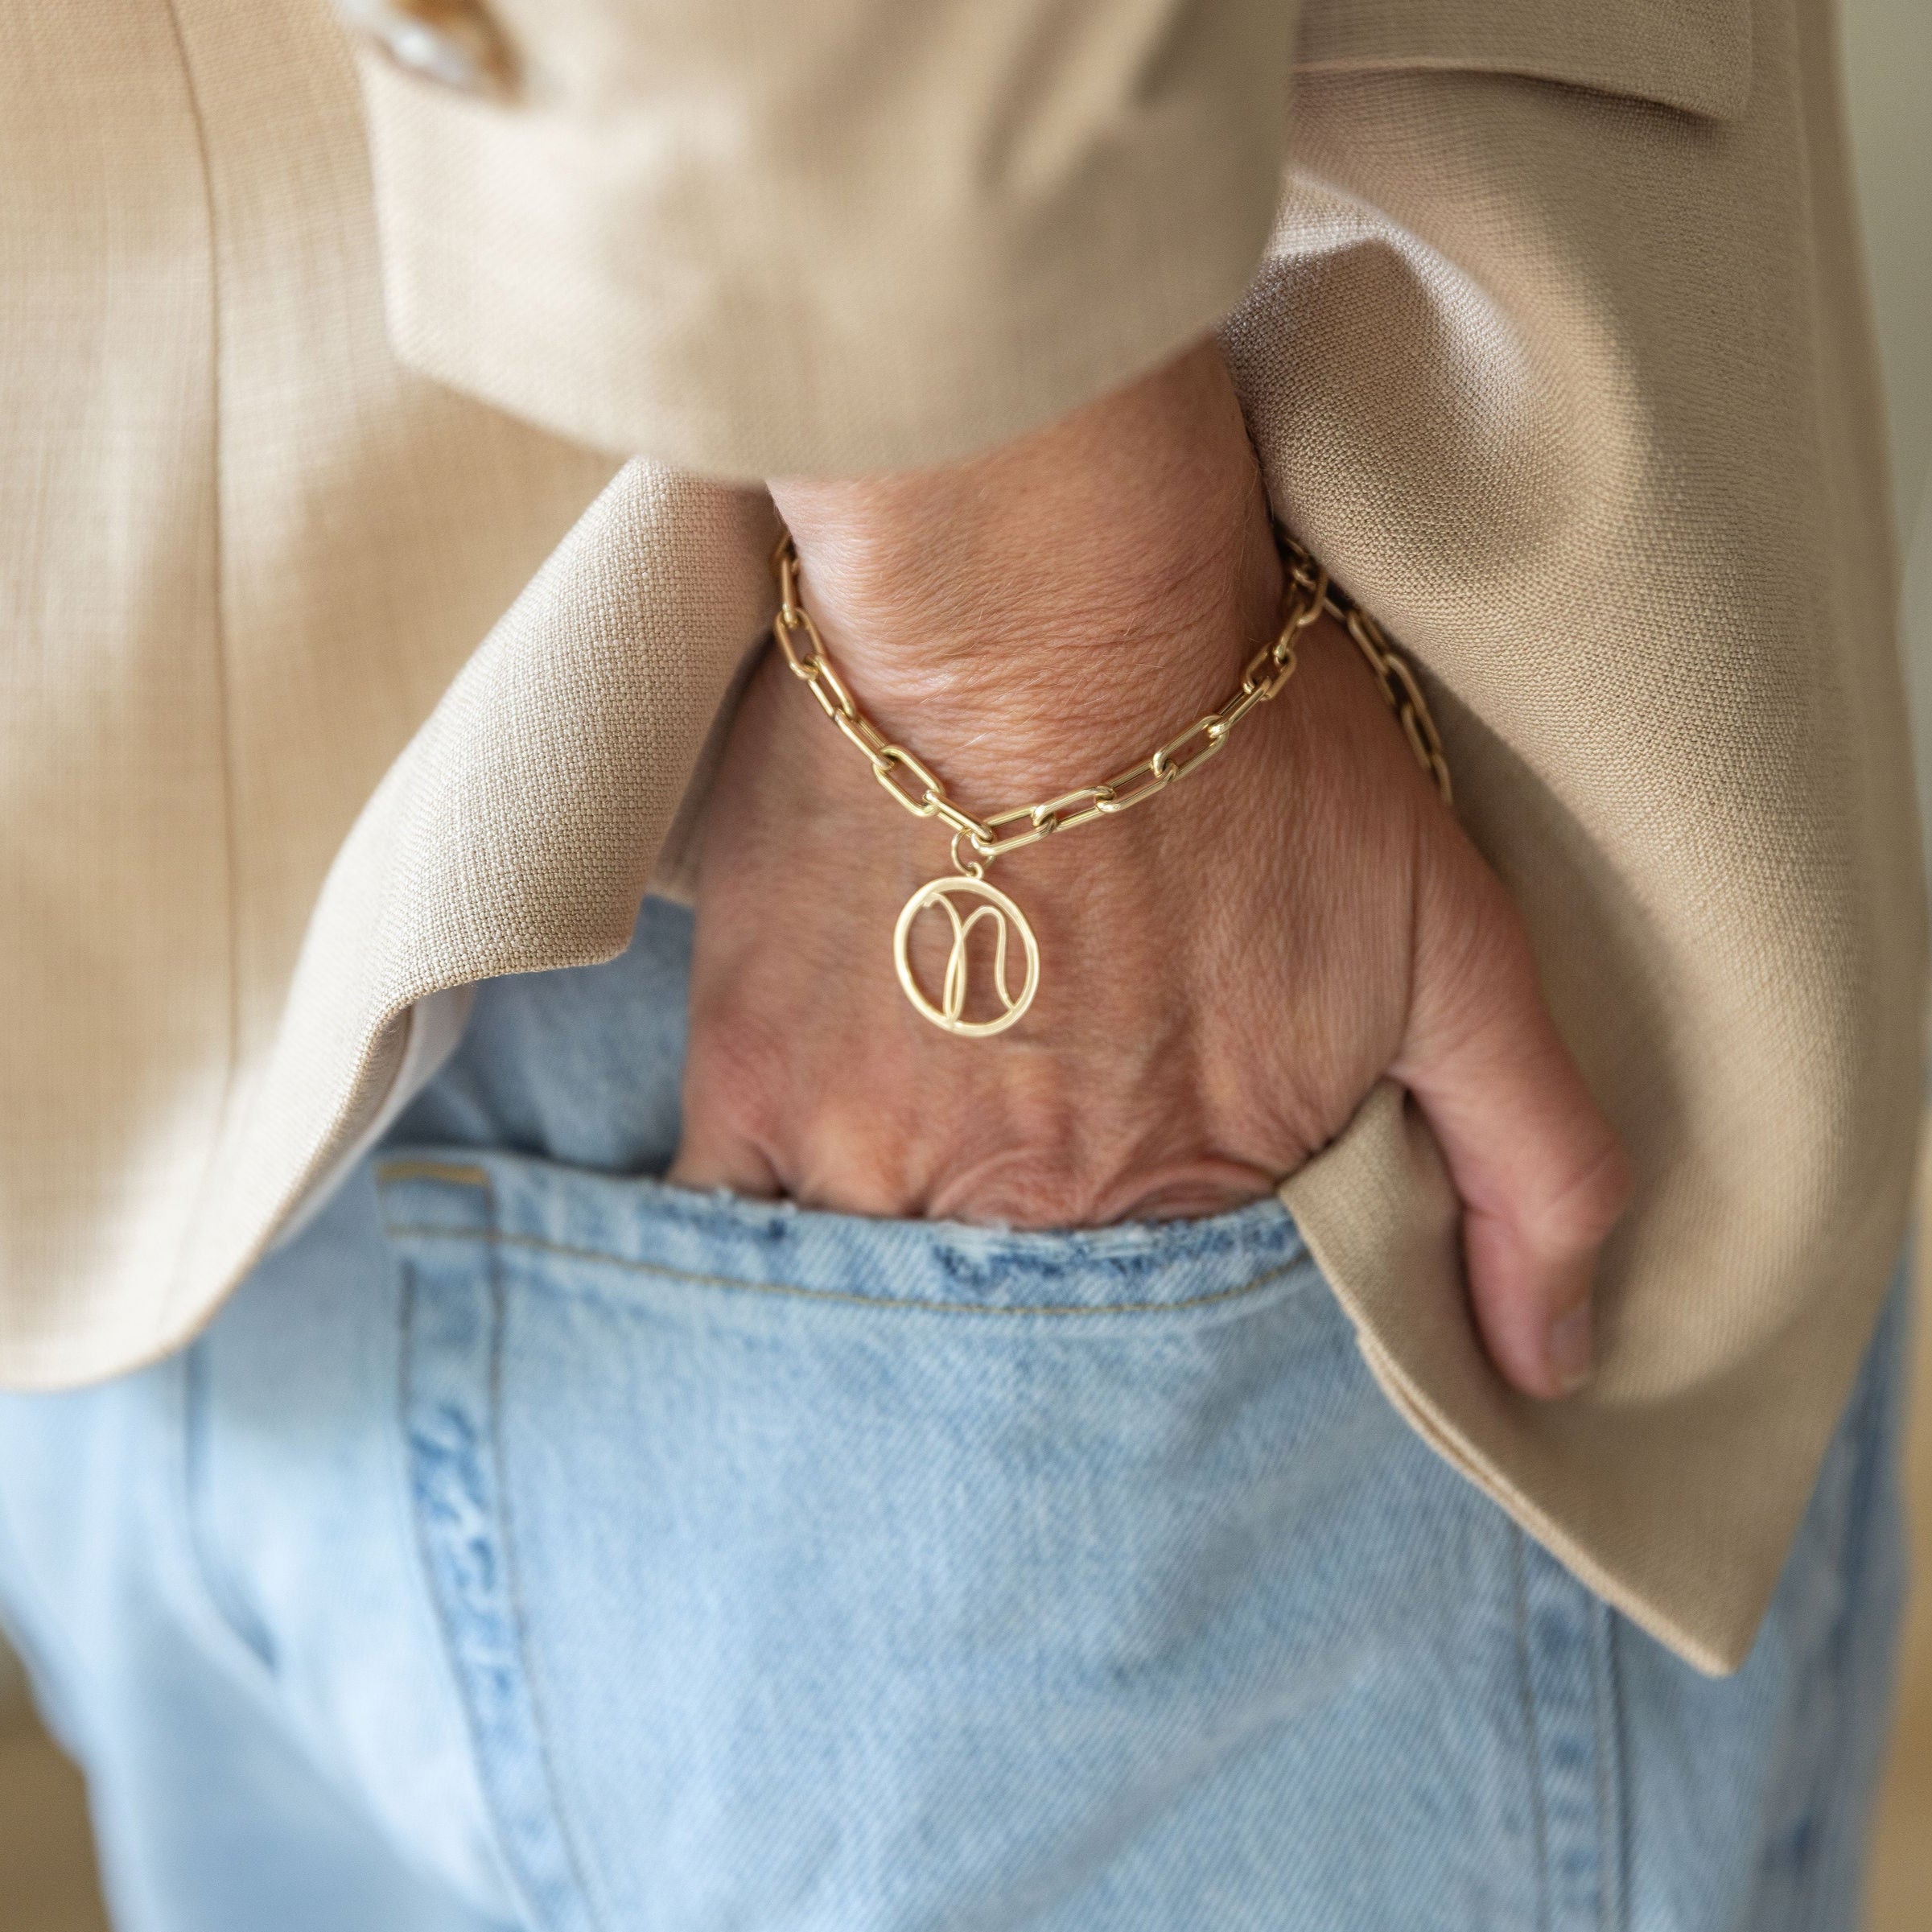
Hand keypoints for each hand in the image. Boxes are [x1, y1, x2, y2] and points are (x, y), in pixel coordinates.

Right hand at [669, 342, 1628, 1397]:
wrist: (1047, 603)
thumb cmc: (1254, 754)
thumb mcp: (1458, 951)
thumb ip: (1534, 1169)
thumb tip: (1556, 1366)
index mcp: (1187, 1206)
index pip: (1157, 1362)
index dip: (1141, 1337)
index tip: (1125, 1278)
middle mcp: (1025, 1219)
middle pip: (1005, 1354)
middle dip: (1012, 1348)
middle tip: (1008, 1228)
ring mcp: (875, 1160)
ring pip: (868, 1311)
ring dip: (888, 1293)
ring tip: (906, 1199)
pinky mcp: (750, 1086)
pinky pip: (728, 1232)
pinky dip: (759, 1245)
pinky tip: (792, 1194)